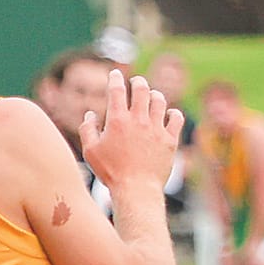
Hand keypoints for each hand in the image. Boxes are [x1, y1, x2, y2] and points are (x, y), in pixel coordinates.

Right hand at [82, 70, 183, 193]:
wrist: (136, 190)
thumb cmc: (111, 172)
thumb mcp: (90, 151)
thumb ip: (87, 129)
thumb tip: (89, 114)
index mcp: (117, 120)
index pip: (117, 90)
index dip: (115, 78)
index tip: (115, 74)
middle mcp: (138, 120)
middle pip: (141, 89)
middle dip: (138, 82)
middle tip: (136, 83)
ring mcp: (156, 129)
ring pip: (159, 100)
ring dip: (154, 95)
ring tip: (151, 97)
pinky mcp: (170, 140)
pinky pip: (176, 118)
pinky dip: (172, 113)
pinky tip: (169, 114)